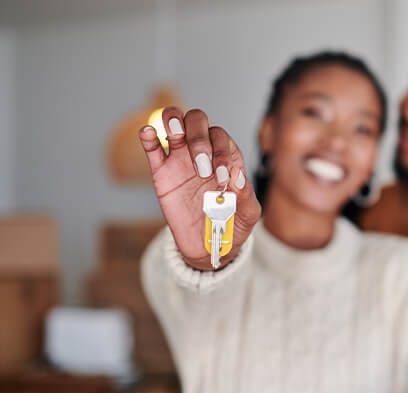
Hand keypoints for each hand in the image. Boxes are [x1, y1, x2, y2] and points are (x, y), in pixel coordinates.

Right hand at [138, 107, 260, 270]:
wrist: (208, 245)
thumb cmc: (232, 224)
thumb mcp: (247, 214)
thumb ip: (246, 196)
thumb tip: (237, 176)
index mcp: (227, 157)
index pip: (222, 138)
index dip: (222, 153)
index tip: (222, 179)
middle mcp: (204, 151)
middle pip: (198, 121)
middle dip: (200, 140)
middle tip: (202, 170)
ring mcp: (181, 158)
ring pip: (175, 123)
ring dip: (175, 122)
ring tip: (176, 134)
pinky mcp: (162, 171)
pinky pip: (152, 147)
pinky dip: (148, 136)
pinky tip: (148, 133)